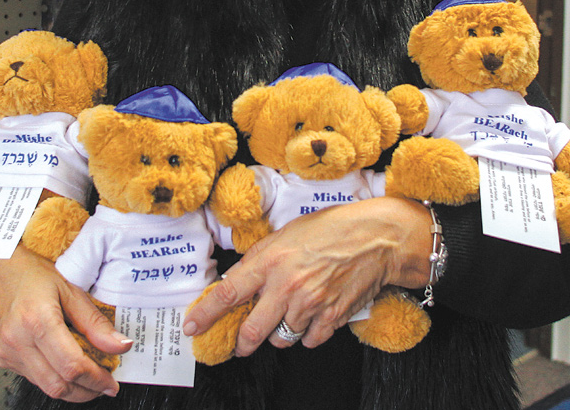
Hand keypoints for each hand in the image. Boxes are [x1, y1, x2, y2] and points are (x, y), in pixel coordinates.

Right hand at [0, 244, 131, 402]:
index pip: (71, 365)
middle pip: (58, 384)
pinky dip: (54, 378)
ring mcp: (6, 352)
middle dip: (86, 390)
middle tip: (105, 383)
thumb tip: (120, 345)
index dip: (95, 379)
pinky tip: (67, 367)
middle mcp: (18, 340)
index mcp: (37, 320)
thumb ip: (95, 322)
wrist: (3, 269)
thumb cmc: (35, 275)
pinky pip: (33, 377)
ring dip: (71, 389)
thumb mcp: (71, 291)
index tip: (111, 382)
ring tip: (90, 377)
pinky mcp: (2, 357)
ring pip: (45, 386)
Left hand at [184, 197, 432, 355]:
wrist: (375, 237)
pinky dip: (307, 334)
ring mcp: (309, 305)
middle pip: (251, 332)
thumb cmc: (332, 227)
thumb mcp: (288, 232)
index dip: (206, 313)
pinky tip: (312, 316)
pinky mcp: (330, 318)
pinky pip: (309, 341)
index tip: (194, 326)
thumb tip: (241, 279)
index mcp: (270, 259)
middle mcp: (286, 286)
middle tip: (240, 342)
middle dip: (242, 342)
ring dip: (279, 333)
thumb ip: (263, 257)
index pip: (228, 293)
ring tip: (288, 315)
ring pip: (280, 339)